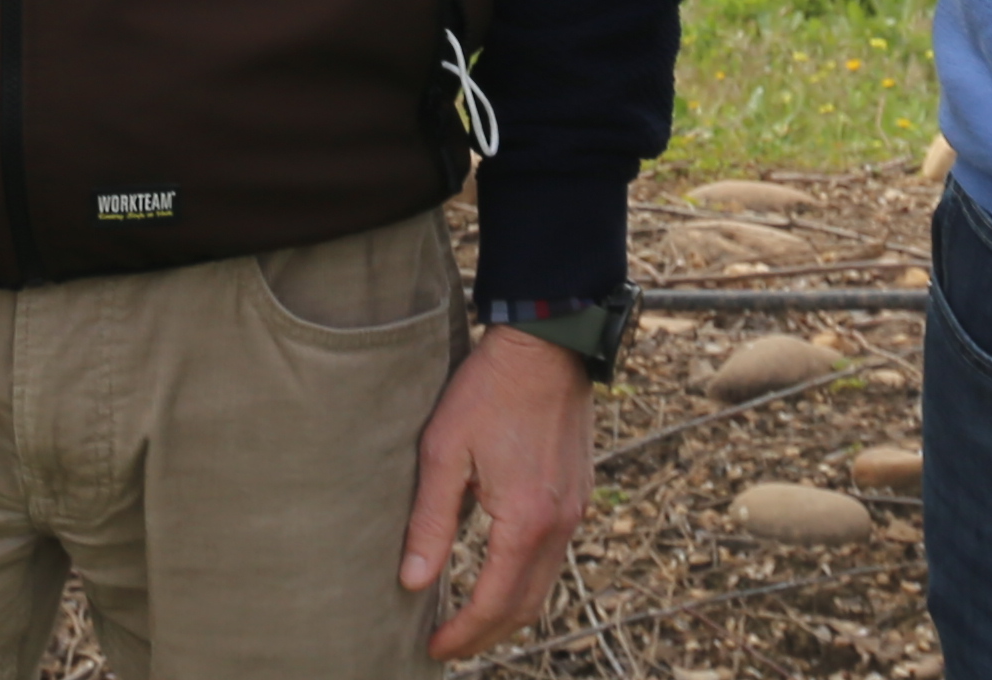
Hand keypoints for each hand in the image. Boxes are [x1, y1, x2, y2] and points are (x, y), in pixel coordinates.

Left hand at [397, 324, 595, 660]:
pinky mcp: (579, 494)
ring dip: (508, 612)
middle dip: (487, 636)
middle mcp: (559, 524)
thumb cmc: (488, 390)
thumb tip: (413, 582)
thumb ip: (430, 521)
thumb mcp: (444, 451)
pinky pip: (555, 557)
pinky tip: (499, 574)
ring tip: (470, 619)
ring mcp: (575, 510)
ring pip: (545, 586)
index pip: (494, 603)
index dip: (463, 633)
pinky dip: (527, 581)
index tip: (433, 648)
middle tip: (449, 645)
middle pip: (526, 608)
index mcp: (525, 520)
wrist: (546, 343)